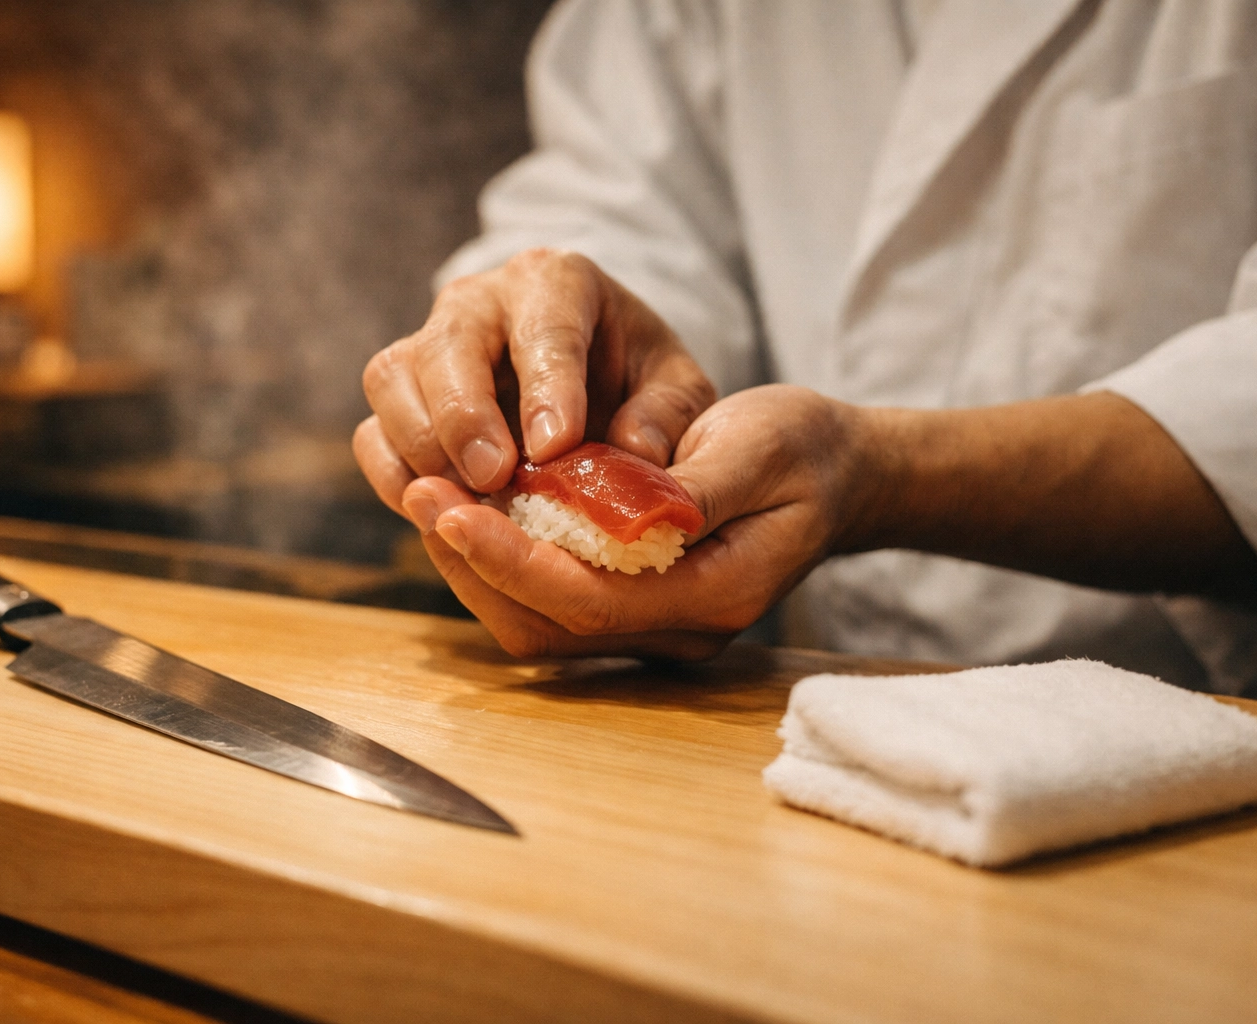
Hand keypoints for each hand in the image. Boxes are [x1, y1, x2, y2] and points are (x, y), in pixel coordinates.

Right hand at [354, 248, 715, 517]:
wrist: (590, 373)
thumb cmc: (633, 375)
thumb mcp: (675, 385)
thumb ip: (667, 414)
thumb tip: (634, 451)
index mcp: (555, 281)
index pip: (545, 326)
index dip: (546, 387)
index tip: (555, 446)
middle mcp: (478, 302)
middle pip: (447, 346)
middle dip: (466, 417)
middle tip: (496, 478)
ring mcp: (427, 344)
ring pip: (392, 381)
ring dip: (423, 448)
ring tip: (470, 500)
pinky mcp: (398, 396)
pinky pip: (371, 432)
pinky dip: (394, 475)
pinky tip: (438, 510)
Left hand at [400, 385, 863, 658]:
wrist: (839, 475)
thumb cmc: (805, 452)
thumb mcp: (764, 444)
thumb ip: (696, 485)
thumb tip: (627, 505)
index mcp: (715, 595)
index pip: (590, 601)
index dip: (511, 559)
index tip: (447, 507)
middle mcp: (678, 629)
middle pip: (549, 626)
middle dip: (475, 564)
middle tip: (418, 493)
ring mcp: (655, 627)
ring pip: (538, 625)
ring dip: (477, 567)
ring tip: (426, 497)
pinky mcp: (633, 608)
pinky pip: (548, 605)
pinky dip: (500, 564)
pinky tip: (468, 513)